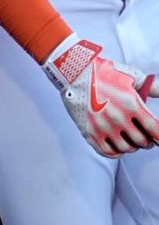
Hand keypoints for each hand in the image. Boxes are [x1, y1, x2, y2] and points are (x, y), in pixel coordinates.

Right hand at [42, 36, 158, 156]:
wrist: (74, 74)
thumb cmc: (104, 73)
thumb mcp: (132, 77)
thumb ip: (153, 87)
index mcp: (132, 105)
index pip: (155, 130)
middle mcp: (118, 119)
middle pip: (142, 142)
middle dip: (147, 140)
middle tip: (145, 136)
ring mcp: (103, 128)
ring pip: (126, 148)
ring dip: (132, 146)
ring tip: (130, 139)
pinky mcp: (90, 132)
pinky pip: (108, 152)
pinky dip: (117, 151)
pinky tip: (118, 144)